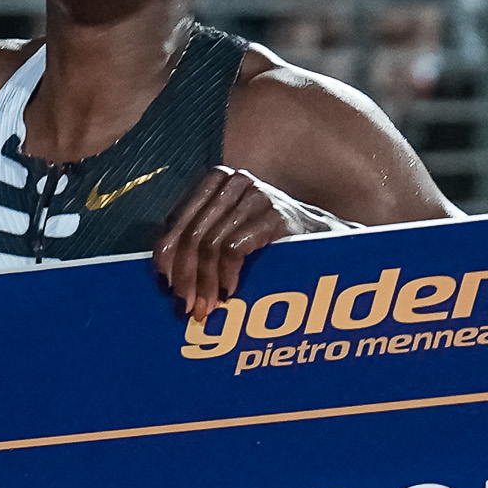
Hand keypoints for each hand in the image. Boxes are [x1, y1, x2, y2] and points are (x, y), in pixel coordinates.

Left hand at [148, 164, 334, 317]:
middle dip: (186, 276)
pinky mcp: (274, 215)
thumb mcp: (230, 229)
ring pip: (210, 244)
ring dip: (206, 282)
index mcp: (214, 181)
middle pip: (192, 234)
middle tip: (186, 306)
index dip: (166, 256)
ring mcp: (255, 196)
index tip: (165, 287)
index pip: (177, 220)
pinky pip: (234, 249)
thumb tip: (164, 278)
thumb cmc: (268, 238)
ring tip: (207, 307)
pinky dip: (228, 275)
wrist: (323, 237)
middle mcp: (232, 182)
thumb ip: (199, 241)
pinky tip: (231, 292)